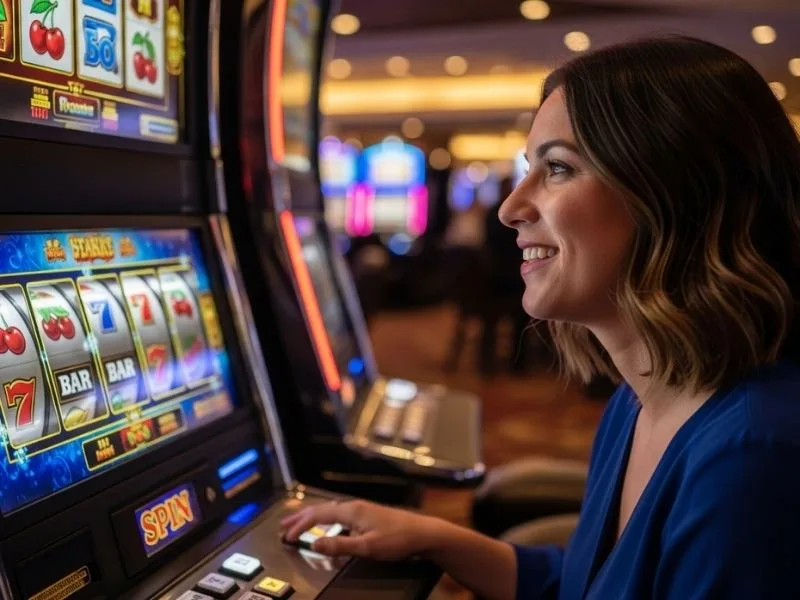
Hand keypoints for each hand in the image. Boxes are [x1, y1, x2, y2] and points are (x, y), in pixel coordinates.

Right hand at [280, 499, 439, 560]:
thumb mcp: (367, 547)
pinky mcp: (368, 515)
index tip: (287, 537)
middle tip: (283, 524)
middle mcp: (354, 506)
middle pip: (321, 509)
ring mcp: (362, 510)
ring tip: (299, 523)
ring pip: (330, 510)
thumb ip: (340, 545)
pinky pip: (339, 514)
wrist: (423, 533)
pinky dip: (325, 519)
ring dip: (312, 517)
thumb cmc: (398, 540)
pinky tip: (327, 526)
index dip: (300, 526)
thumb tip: (315, 545)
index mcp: (352, 511)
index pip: (318, 516)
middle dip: (300, 517)